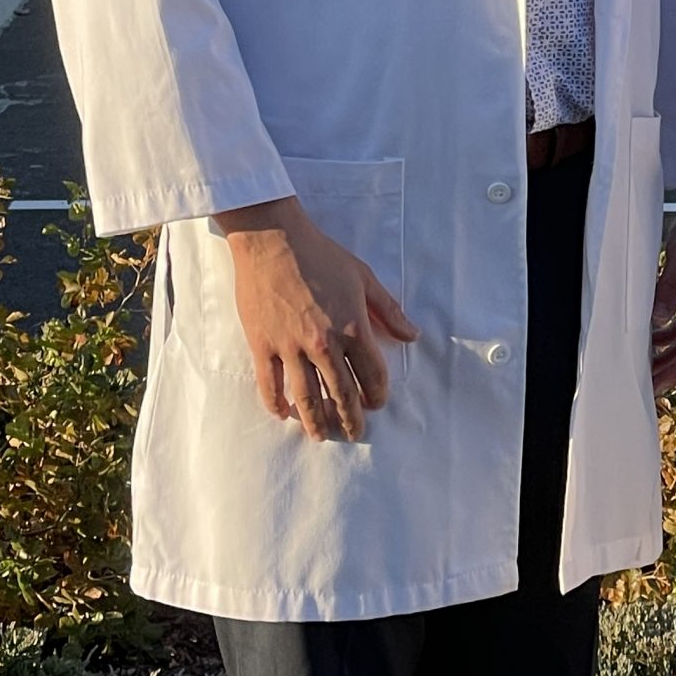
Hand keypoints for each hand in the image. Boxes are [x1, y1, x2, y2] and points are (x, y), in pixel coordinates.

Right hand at [216, 197, 417, 440]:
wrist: (272, 240)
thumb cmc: (321, 255)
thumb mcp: (363, 277)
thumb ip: (389, 310)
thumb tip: (412, 335)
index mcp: (352, 327)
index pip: (371, 373)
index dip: (376, 393)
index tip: (376, 404)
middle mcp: (323, 344)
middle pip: (341, 393)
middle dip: (349, 417)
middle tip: (353, 432)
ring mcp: (290, 347)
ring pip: (305, 396)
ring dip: (315, 420)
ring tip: (320, 434)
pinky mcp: (263, 344)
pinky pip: (269, 384)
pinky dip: (276, 403)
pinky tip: (283, 414)